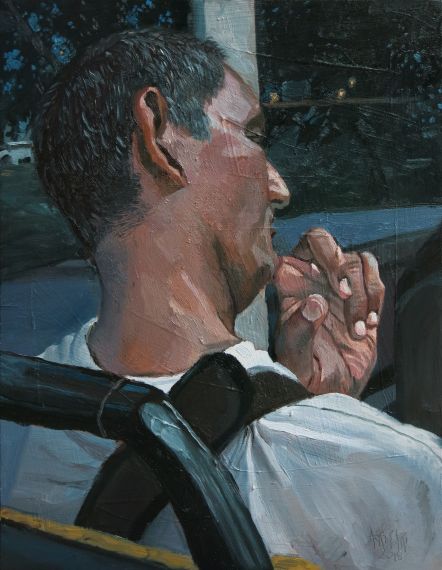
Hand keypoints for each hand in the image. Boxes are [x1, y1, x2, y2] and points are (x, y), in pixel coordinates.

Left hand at [273, 228, 384, 396]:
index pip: (300, 245)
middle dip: (343, 266)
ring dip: (364, 291)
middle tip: (347, 296)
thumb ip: (298, 330)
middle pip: (326, 241)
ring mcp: (338, 285)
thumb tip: (314, 302)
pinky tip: (370, 325)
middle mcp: (312, 277)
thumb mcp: (294, 357)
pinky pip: (375, 279)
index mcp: (290, 284)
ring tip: (359, 327)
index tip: (334, 288)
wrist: (330, 391)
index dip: (321, 253)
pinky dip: (377, 299)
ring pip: (356, 259)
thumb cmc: (303, 373)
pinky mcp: (362, 297)